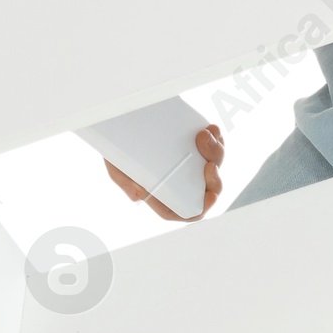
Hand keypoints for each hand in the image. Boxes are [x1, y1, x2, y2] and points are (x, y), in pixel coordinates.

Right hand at [104, 125, 223, 221]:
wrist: (122, 123)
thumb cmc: (118, 150)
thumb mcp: (116, 165)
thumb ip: (123, 181)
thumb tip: (137, 196)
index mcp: (165, 193)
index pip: (187, 210)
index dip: (202, 208)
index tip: (210, 196)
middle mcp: (181, 179)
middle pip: (207, 188)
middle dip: (214, 179)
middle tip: (210, 164)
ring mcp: (191, 161)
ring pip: (214, 163)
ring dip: (215, 152)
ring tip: (205, 136)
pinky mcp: (196, 143)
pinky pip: (214, 144)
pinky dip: (216, 137)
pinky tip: (211, 129)